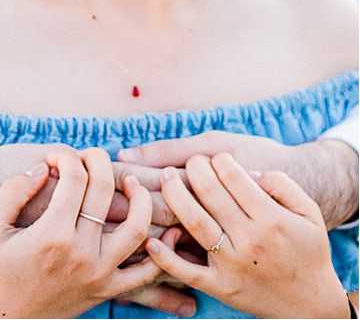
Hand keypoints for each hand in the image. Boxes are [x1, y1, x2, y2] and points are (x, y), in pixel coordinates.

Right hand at [0, 145, 179, 258]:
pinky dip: (159, 251)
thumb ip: (14, 189)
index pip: (75, 176)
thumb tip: (43, 166)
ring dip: (140, 197)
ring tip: (129, 181)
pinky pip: (144, 272)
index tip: (55, 156)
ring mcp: (98, 274)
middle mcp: (81, 253)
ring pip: (137, 228)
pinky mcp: (106, 291)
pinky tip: (158, 229)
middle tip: (89, 156)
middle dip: (98, 161)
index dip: (66, 156)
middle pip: (105, 190)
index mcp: (52, 234)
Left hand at [144, 153, 349, 318]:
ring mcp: (232, 264)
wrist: (311, 304)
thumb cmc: (307, 250)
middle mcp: (250, 240)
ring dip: (174, 194)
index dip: (219, 160)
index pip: (234, 176)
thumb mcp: (309, 212)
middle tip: (189, 162)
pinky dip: (165, 256)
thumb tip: (249, 172)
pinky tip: (152, 237)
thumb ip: (282, 183)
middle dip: (194, 168)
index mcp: (271, 219)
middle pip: (210, 193)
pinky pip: (187, 271)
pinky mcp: (220, 287)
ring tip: (166, 177)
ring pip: (194, 222)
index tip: (216, 158)